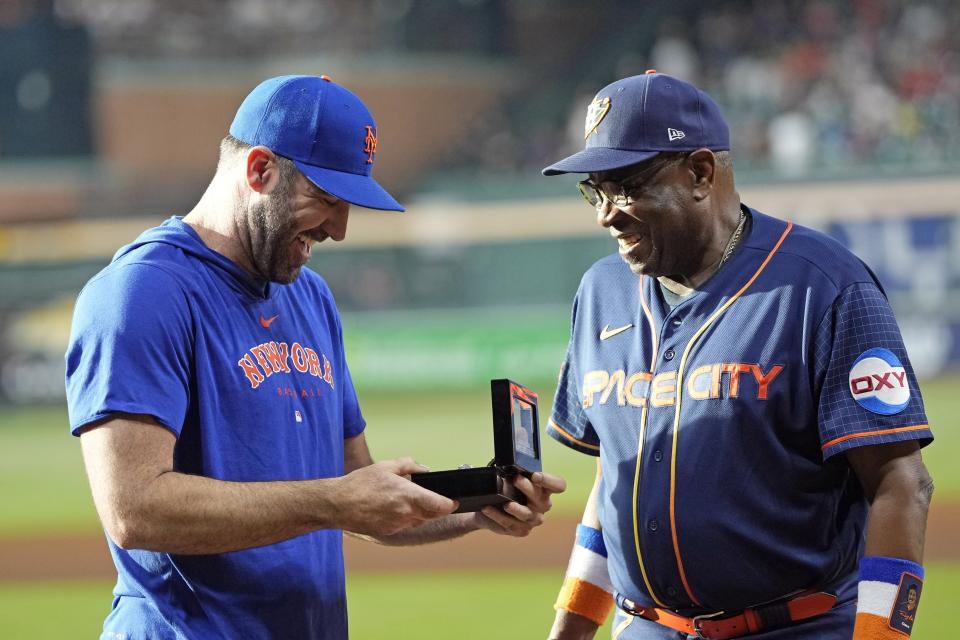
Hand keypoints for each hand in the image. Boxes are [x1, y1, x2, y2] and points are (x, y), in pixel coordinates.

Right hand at [334, 457, 457, 536]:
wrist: (338, 504)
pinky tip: (392, 507)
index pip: (441, 506)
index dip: (451, 504)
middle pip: (433, 515)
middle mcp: (406, 514)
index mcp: (408, 496)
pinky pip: (405, 525)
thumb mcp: (386, 466)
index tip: (454, 501)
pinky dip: (405, 517)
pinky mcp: (389, 532)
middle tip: (433, 498)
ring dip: (419, 512)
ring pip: (418, 521)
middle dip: (437, 507)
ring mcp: (397, 525)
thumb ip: (409, 465)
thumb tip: (424, 469)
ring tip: (404, 499)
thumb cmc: (360, 484)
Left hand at [474, 471, 566, 536]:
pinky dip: (497, 516)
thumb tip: (506, 467)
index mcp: (545, 489)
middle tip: (516, 479)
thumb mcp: (513, 478)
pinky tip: (488, 509)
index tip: (535, 475)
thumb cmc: (508, 488)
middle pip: (540, 499)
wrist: (493, 508)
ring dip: (516, 509)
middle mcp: (543, 505)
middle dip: (528, 489)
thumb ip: (515, 473)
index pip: (558, 485)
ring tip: (506, 504)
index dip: (549, 480)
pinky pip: (509, 523)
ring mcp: (533, 519)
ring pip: (526, 515)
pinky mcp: (521, 530)